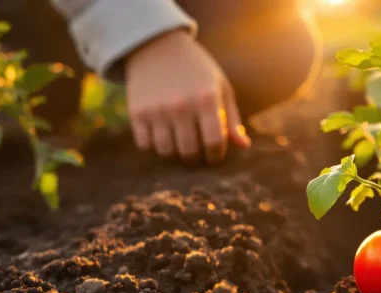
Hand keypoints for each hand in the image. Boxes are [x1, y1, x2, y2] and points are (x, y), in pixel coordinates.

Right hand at [125, 30, 250, 163]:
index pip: (214, 142)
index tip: (215, 157)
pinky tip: (161, 134)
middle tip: (197, 152)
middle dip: (196, 158)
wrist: (158, 46)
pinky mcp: (137, 112)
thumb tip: (244, 146)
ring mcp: (157, 110)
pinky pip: (145, 144)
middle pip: (189, 152)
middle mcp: (181, 106)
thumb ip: (232, 118)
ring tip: (179, 143)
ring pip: (166, 151)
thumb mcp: (221, 87)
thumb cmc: (197, 69)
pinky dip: (153, 145)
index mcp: (207, 100)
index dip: (216, 156)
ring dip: (174, 153)